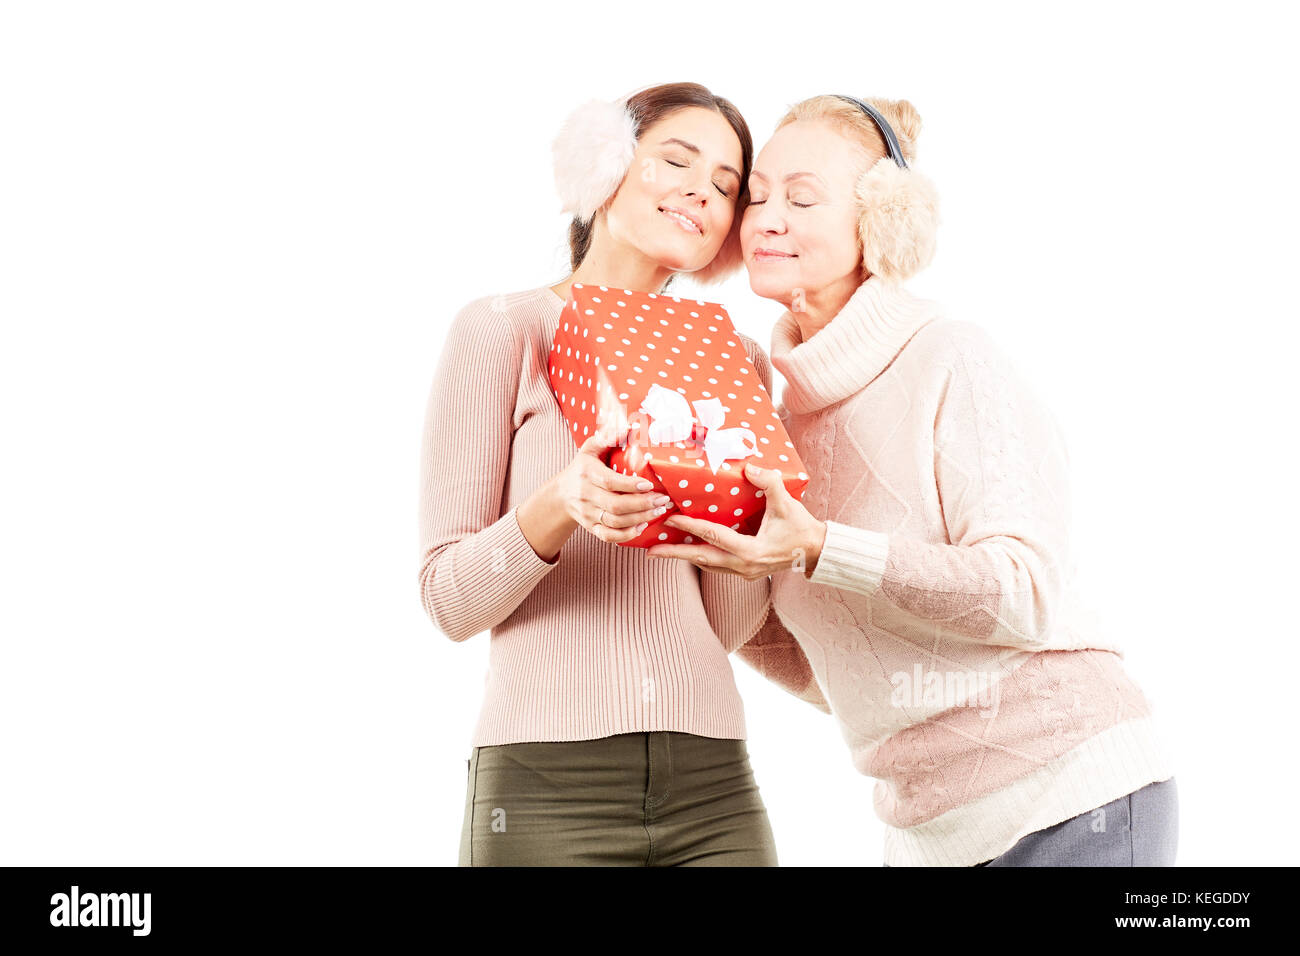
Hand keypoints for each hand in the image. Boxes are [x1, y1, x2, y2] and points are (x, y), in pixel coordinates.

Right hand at [551, 429, 673, 544]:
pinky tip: (643, 526)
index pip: (610, 483)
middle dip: (642, 505)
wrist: (561, 494)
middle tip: (663, 500)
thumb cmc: (581, 468)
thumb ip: (607, 437)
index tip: (649, 484)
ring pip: (615, 522)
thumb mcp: (589, 449)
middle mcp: (586, 496)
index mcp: (587, 475)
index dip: (630, 486)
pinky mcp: (591, 527)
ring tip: (659, 511)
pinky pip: (609, 536)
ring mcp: (588, 514)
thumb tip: (628, 427)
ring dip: (640, 519)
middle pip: (616, 506)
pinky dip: (627, 535)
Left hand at [645, 462, 825, 578]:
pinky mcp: (745, 572)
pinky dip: (701, 557)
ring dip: (685, 556)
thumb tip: (749, 467)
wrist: (816, 551)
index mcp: (750, 551)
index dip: (690, 527)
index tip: (670, 519)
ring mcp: (743, 573)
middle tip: (650, 549)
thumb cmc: (802, 529)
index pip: (713, 537)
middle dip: (674, 554)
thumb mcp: (787, 504)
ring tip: (663, 550)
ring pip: (707, 564)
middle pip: (701, 559)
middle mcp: (743, 566)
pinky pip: (716, 565)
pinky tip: (690, 549)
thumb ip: (769, 483)